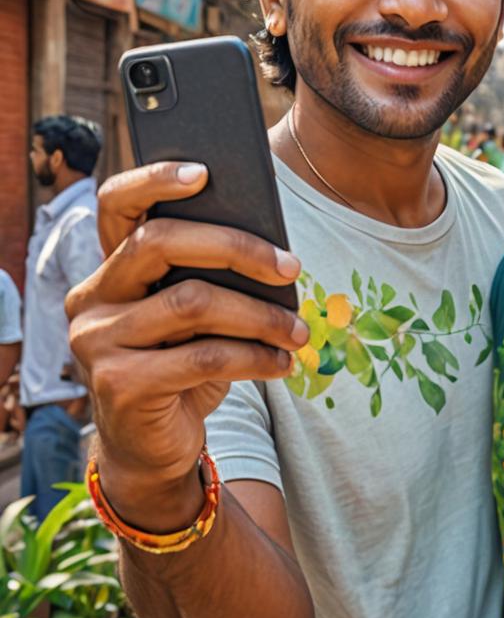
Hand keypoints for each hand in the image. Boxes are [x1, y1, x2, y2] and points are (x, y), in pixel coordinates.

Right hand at [66, 162, 307, 530]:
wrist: (155, 445)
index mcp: (111, 269)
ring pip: (193, 302)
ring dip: (260, 315)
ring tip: (298, 330)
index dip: (154, 180)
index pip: (117, 205)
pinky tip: (282, 363)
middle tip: (292, 268)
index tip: (207, 172)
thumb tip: (274, 252)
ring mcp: (97, 341)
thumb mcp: (196, 317)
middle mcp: (92, 297)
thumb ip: (210, 279)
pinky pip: (202, 356)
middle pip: (160, 244)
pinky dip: (254, 357)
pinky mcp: (119, 384)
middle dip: (238, 249)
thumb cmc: (183, 366)